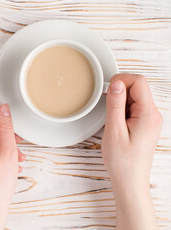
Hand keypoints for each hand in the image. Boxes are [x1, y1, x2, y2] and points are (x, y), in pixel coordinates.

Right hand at [102, 74, 162, 229]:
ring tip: (111, 118)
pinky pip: (133, 107)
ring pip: (134, 96)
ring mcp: (150, 119)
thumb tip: (116, 83)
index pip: (139, 82)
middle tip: (107, 106)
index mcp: (148, 114)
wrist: (129, 181)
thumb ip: (115, 104)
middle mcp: (153, 115)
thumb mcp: (114, 130)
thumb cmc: (122, 161)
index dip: (121, 80)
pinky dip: (121, 108)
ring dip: (120, 101)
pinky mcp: (144, 124)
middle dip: (119, 91)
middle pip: (138, 87)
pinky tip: (115, 121)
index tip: (107, 89)